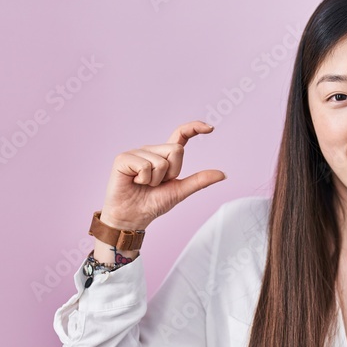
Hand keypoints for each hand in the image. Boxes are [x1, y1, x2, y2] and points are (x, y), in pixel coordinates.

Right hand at [100, 120, 225, 229]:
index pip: (181, 136)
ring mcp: (137, 152)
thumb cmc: (152, 204)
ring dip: (156, 180)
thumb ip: (199, 181)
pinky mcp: (123, 158)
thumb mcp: (180, 191)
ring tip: (144, 185)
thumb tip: (223, 174)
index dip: (194, 128)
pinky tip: (134, 183)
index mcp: (164, 156)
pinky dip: (143, 180)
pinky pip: (145, 165)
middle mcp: (151, 150)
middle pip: (176, 150)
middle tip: (157, 184)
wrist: (132, 218)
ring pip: (161, 161)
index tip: (210, 128)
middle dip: (172, 172)